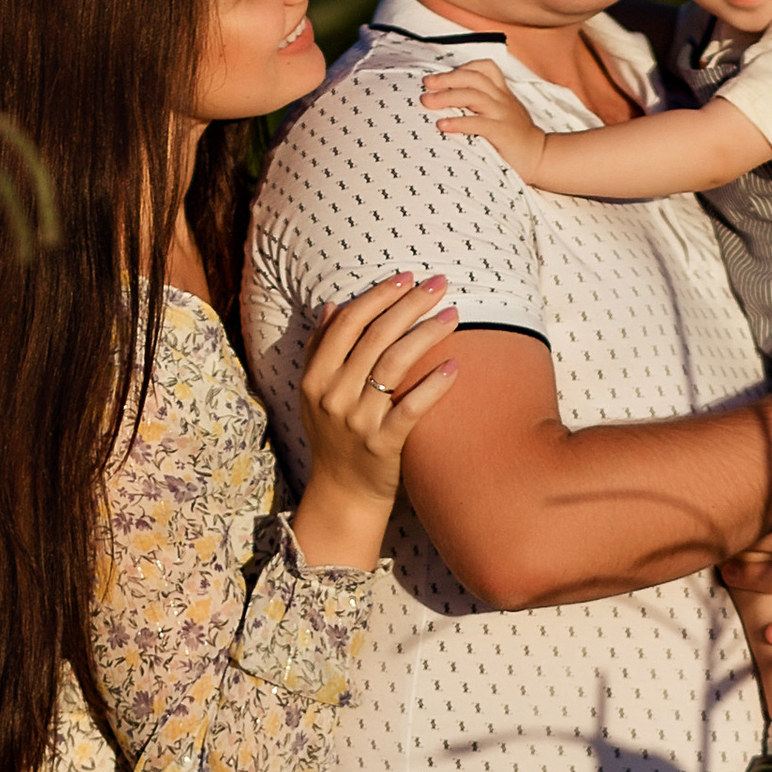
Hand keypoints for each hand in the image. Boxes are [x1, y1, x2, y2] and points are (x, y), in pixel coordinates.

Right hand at [291, 275, 458, 567]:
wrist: (343, 494)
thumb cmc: (335, 436)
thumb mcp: (316, 393)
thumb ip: (321, 348)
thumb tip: (333, 305)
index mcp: (315, 377)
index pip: (348, 323)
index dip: (379, 295)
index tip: (407, 276)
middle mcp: (333, 396)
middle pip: (376, 337)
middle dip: (410, 304)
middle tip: (440, 284)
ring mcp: (358, 421)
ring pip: (395, 365)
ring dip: (427, 334)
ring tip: (454, 315)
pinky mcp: (383, 445)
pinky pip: (411, 409)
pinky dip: (433, 386)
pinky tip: (455, 365)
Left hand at [419, 59, 547, 184]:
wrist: (539, 156)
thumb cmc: (514, 137)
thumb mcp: (502, 113)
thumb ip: (483, 104)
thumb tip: (450, 102)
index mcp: (502, 93)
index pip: (485, 68)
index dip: (463, 68)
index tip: (441, 77)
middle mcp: (502, 99)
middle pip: (473, 78)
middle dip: (447, 79)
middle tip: (426, 84)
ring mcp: (503, 115)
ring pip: (474, 96)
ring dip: (447, 97)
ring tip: (428, 102)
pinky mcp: (503, 132)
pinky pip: (478, 123)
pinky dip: (458, 122)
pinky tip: (442, 125)